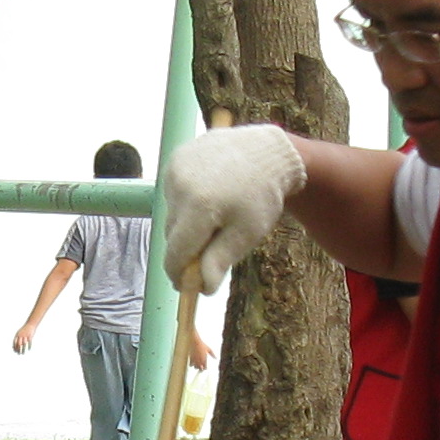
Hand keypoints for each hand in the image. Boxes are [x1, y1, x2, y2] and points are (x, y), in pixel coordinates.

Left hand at [10, 323, 35, 353]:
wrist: (30, 324)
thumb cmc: (24, 330)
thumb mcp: (19, 333)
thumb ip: (16, 339)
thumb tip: (13, 347)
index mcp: (17, 334)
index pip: (15, 342)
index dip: (14, 347)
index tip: (15, 351)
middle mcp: (21, 335)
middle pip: (19, 344)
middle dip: (18, 349)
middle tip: (18, 354)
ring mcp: (26, 335)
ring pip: (24, 344)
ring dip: (23, 350)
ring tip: (23, 353)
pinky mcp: (30, 336)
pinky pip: (29, 342)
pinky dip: (29, 346)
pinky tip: (28, 349)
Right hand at [160, 126, 305, 293]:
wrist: (268, 151)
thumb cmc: (262, 196)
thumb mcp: (247, 233)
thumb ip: (220, 260)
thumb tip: (203, 288)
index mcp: (198, 206)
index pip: (175, 252)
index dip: (179, 274)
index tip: (186, 285)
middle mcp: (180, 185)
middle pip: (172, 234)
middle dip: (187, 246)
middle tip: (211, 246)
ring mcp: (175, 168)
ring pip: (171, 213)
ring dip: (186, 222)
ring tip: (216, 213)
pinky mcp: (175, 157)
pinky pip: (172, 192)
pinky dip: (186, 200)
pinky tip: (209, 194)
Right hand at [186, 325, 210, 371]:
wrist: (195, 342)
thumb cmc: (202, 345)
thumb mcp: (209, 349)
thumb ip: (212, 354)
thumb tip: (216, 358)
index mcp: (204, 359)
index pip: (205, 367)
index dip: (205, 368)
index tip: (205, 367)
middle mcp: (200, 361)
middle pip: (200, 369)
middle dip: (200, 369)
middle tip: (201, 367)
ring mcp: (195, 360)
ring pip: (195, 367)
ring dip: (196, 367)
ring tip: (197, 365)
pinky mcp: (191, 359)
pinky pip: (190, 365)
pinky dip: (192, 364)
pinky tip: (193, 363)